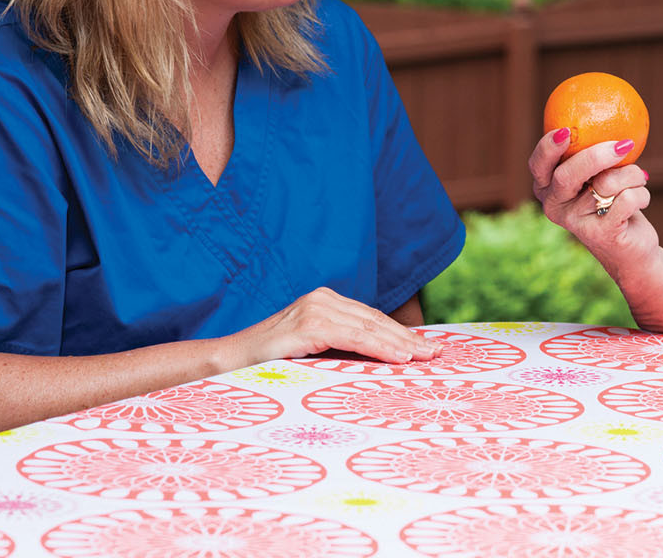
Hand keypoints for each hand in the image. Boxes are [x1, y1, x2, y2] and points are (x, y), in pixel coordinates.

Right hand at [216, 287, 440, 371]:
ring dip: (401, 344)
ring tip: (425, 357)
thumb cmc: (268, 364)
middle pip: (375, 321)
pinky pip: (351, 337)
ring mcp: (314, 309)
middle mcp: (322, 299)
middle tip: (437, 354)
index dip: (401, 333)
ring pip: (368, 328)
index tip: (427, 348)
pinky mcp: (306, 325)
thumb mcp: (311, 352)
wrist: (225, 363)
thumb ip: (339, 349)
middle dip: (408, 338)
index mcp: (324, 302)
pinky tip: (398, 357)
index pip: (372, 319)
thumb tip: (379, 364)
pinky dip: (378, 347)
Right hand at [529, 128, 653, 270]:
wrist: (630, 247)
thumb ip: (594, 152)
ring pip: (607, 183)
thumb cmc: (613, 200)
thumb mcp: (600, 174)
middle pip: (568, 174)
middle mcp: (554, 206)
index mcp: (547, 187)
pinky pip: (626, 200)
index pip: (538, 164)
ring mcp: (575, 223)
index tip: (564, 131)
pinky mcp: (600, 235)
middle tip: (624, 145)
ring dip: (633, 175)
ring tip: (639, 180)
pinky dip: (642, 194)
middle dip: (597, 156)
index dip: (548, 147)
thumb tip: (610, 111)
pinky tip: (642, 201)